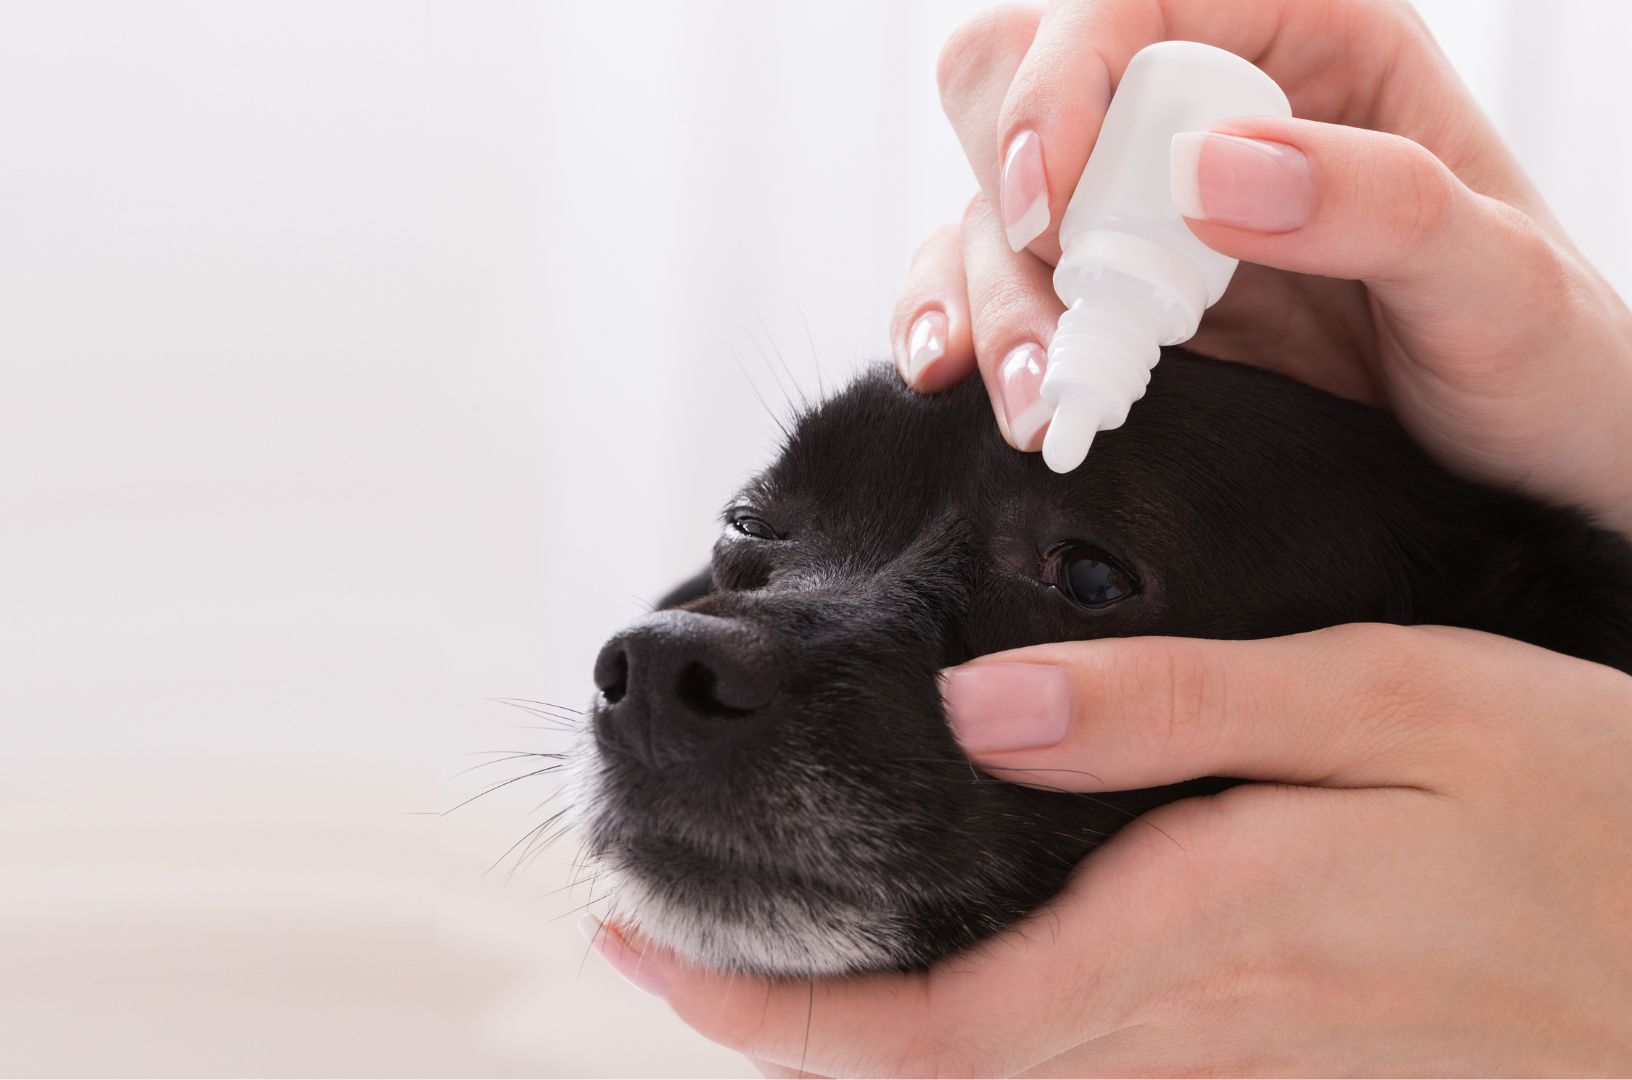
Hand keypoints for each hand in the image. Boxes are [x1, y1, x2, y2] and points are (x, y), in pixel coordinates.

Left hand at [585, 625, 1631, 1075]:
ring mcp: (1247, 1068)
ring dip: (866, 1040)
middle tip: (659, 950)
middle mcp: (1204, 1030)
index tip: (636, 955)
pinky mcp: (1290, 1066)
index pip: (934, 1029)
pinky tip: (948, 974)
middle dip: (782, 1032)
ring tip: (765, 958)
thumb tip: (979, 712)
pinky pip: (1093, 1074)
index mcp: (1204, 932)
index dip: (769, 1016)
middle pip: (943, 1079)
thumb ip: (1175, 710)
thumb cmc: (1579, 796)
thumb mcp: (1387, 697)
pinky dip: (980, 1039)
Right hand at [890, 0, 1631, 536]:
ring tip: (1045, 404)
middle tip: (1059, 308)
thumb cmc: (1544, 361)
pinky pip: (987, 284)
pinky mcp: (1114, 299)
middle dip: (1009, 197)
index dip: (1064, 82)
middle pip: (1020, 86)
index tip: (1053, 203)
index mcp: (1308, 45)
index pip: (1130, 5)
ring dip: (988, 297)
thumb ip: (1376, 204)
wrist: (1531, 476)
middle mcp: (1206, 112)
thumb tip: (1207, 169)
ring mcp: (1147, 210)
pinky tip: (977, 385)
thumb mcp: (1498, 281)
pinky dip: (963, 330)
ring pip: (988, 201)